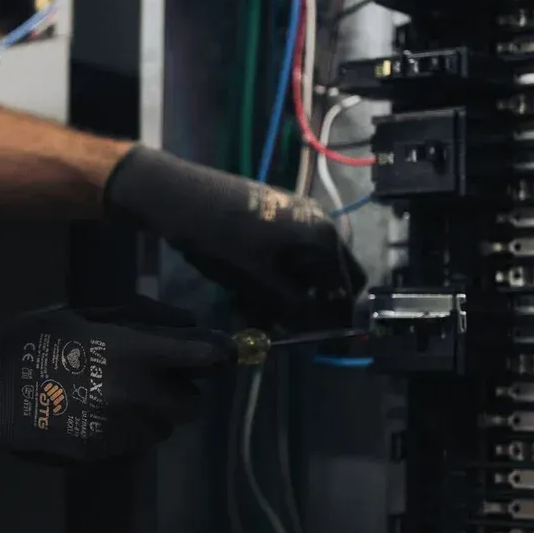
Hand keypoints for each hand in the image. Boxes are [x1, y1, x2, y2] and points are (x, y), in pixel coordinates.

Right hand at [0, 300, 232, 463]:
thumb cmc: (32, 338)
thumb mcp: (85, 313)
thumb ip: (142, 319)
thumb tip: (189, 325)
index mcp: (132, 352)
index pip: (202, 357)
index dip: (217, 353)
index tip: (221, 351)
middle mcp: (135, 396)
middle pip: (191, 405)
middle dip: (180, 391)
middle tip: (154, 377)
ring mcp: (119, 431)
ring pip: (162, 428)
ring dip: (152, 414)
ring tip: (115, 395)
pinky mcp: (100, 454)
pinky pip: (132, 445)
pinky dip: (126, 431)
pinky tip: (94, 413)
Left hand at [104, 147, 365, 325]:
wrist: (182, 196)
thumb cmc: (223, 237)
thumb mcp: (259, 279)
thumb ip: (292, 304)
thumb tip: (310, 327)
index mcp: (323, 236)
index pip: (351, 282)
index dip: (340, 313)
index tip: (321, 336)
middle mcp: (317, 223)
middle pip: (328, 275)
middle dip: (310, 304)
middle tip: (285, 326)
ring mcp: (295, 218)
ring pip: (303, 268)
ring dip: (289, 293)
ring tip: (261, 312)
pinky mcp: (273, 218)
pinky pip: (285, 255)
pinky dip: (275, 277)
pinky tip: (250, 292)